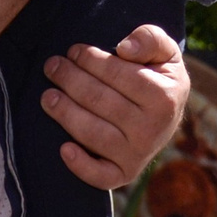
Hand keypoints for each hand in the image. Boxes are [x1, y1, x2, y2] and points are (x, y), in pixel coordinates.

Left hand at [43, 24, 190, 187]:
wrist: (169, 115)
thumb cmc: (158, 76)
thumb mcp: (165, 51)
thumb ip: (150, 39)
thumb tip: (124, 48)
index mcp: (164, 97)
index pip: (116, 74)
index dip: (90, 59)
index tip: (73, 51)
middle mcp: (152, 129)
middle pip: (99, 101)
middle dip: (70, 80)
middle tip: (52, 66)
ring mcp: (138, 154)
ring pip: (93, 134)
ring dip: (65, 113)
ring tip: (47, 96)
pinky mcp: (125, 173)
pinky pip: (102, 177)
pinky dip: (81, 166)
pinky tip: (63, 148)